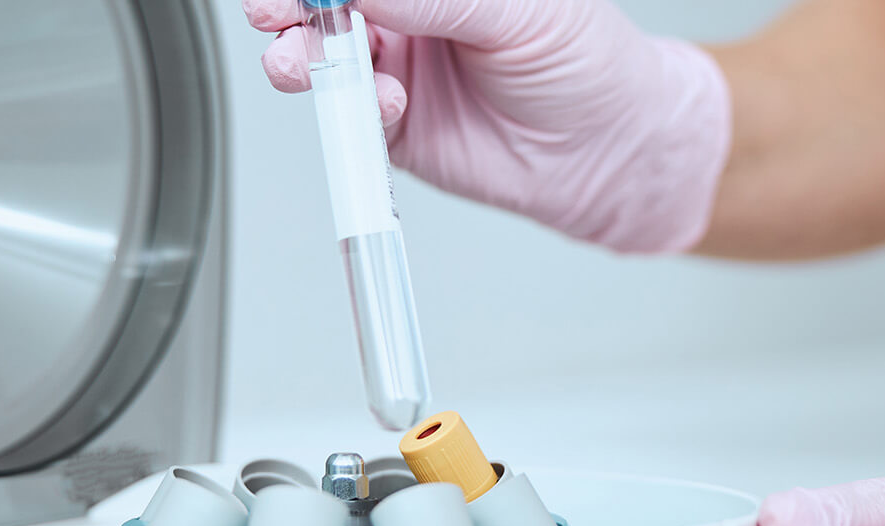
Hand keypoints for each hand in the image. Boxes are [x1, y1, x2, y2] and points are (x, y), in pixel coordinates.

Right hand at [241, 0, 730, 252]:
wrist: (608, 152)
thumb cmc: (586, 61)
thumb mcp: (513, 11)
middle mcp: (408, 11)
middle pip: (323, 0)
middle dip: (288, 3)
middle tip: (276, 10)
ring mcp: (394, 63)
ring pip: (319, 52)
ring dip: (299, 55)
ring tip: (296, 61)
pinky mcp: (393, 123)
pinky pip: (350, 112)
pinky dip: (351, 106)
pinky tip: (383, 102)